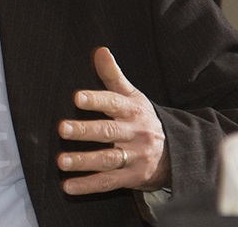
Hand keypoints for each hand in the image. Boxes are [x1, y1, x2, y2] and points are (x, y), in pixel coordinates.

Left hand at [57, 47, 169, 194]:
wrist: (176, 151)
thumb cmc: (143, 117)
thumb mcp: (132, 95)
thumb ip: (112, 74)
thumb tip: (99, 50)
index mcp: (132, 110)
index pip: (113, 103)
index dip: (95, 100)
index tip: (77, 97)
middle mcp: (134, 134)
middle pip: (107, 132)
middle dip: (84, 131)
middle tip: (61, 128)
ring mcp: (134, 157)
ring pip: (107, 160)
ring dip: (83, 162)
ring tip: (61, 161)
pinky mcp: (132, 178)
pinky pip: (108, 183)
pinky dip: (88, 186)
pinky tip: (68, 186)